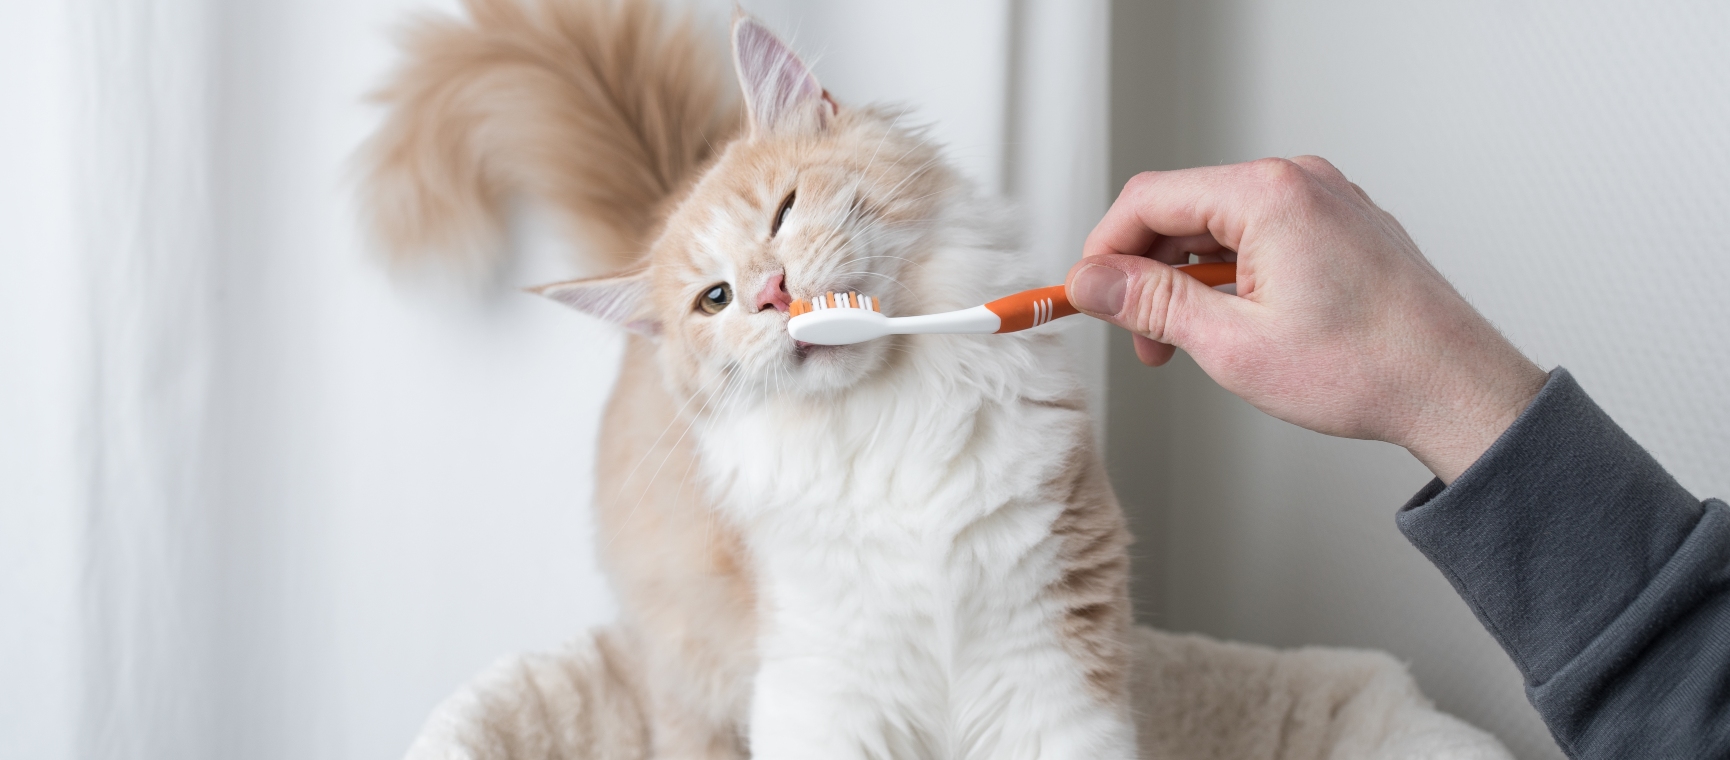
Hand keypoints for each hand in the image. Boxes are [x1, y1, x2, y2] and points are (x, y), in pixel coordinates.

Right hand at [1066, 157, 1546, 482]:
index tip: (1085, 295)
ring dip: (1189, 282)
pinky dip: (1231, 276)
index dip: (1103, 250)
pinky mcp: (1341, 225)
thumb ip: (1150, 303)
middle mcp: (1299, 182)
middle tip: (1141, 338)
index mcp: (1268, 195)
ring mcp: (1326, 200)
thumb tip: (1093, 281)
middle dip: (1148, 274)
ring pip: (1220, 226)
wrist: (1456, 389)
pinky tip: (1238, 327)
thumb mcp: (1232, 344)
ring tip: (1193, 344)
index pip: (1149, 200)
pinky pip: (1261, 235)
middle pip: (1183, 209)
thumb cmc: (1366, 369)